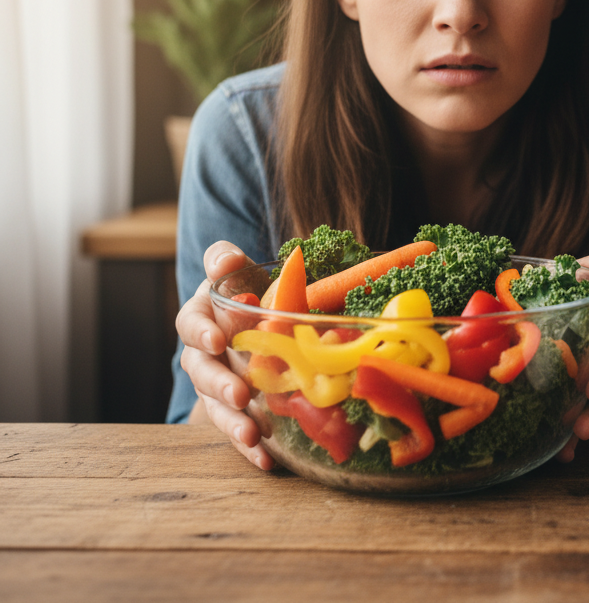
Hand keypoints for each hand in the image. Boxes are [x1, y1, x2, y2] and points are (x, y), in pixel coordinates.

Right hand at [175, 241, 274, 469]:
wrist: (256, 316)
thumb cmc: (244, 289)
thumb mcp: (236, 270)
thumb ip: (225, 261)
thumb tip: (227, 259)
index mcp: (200, 318)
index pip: (191, 324)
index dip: (201, 332)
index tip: (216, 340)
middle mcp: (202, 355)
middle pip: (201, 372)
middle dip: (219, 384)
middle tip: (240, 394)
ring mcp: (216, 386)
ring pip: (217, 406)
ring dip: (232, 422)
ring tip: (253, 435)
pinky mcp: (234, 410)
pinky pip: (237, 429)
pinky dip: (248, 447)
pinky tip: (266, 460)